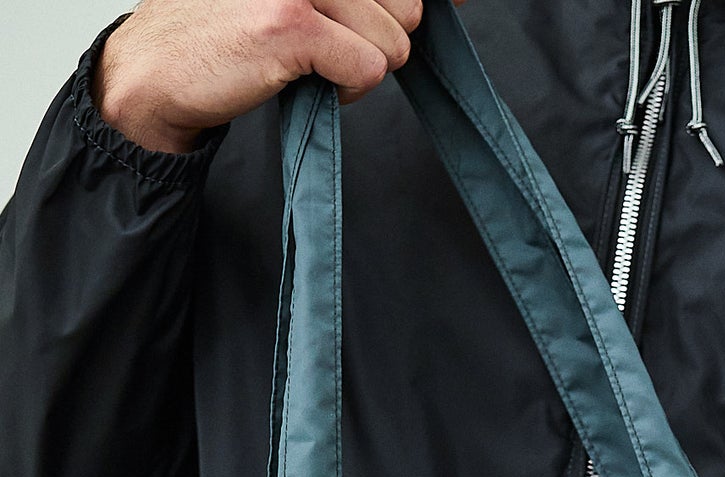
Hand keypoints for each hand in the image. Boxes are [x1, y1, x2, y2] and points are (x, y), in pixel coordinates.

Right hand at [94, 0, 467, 155]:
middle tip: (323, 43)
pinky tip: (301, 79)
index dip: (403, 11)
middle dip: (376, 39)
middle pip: (407, 8)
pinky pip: (367, 71)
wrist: (159, 68)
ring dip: (358, 68)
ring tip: (307, 60)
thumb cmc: (232, 30)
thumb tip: (434, 6)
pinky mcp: (292, 23)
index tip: (423, 18)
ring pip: (392, 44)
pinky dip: (343, 91)